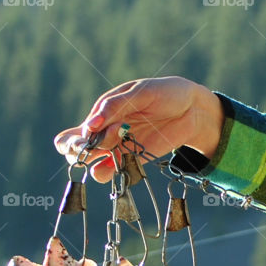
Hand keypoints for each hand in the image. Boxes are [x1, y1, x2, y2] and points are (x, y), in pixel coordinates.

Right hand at [53, 76, 223, 182]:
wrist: (192, 109)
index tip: (89, 135)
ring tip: (118, 145)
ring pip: (94, 163)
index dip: (73, 140)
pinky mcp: (134, 159)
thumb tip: (90, 125)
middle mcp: (106, 132)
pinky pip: (115, 170)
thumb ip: (115, 106)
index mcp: (102, 112)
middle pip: (79, 152)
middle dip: (81, 152)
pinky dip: (110, 172)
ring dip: (97, 161)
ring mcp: (119, 147)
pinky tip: (116, 166)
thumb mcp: (139, 93)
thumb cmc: (164, 93)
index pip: (74, 134)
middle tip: (102, 142)